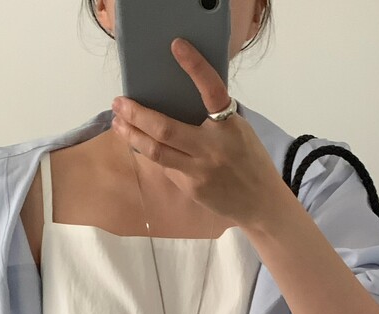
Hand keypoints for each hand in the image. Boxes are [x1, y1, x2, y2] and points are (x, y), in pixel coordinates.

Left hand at [110, 37, 282, 228]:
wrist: (260, 202)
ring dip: (132, 135)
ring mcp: (199, 171)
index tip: (177, 46)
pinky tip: (141, 143)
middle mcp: (212, 148)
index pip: (212, 90)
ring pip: (156, 152)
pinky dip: (151, 152)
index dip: (195, 67)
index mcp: (229, 126)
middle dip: (136, 114)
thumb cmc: (249, 162)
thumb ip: (214, 118)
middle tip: (119, 103)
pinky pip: (165, 167)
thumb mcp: (239, 131)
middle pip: (165, 129)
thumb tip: (179, 100)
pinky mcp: (191, 187)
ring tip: (118, 123)